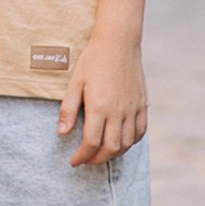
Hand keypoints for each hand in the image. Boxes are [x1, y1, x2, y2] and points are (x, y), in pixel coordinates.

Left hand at [60, 30, 147, 165]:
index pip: (91, 143)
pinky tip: (121, 143)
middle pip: (110, 148)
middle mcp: (118, 113)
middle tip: (86, 161)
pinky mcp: (142, 106)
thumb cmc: (92, 60)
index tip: (74, 162)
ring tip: (100, 154)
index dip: (82, 156)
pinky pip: (140, 133)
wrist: (118, 43)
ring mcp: (133, 110)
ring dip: (113, 154)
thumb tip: (62, 133)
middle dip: (96, 160)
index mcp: (99, 107)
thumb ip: (68, 109)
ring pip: (126, 144)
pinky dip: (131, 143)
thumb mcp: (75, 82)